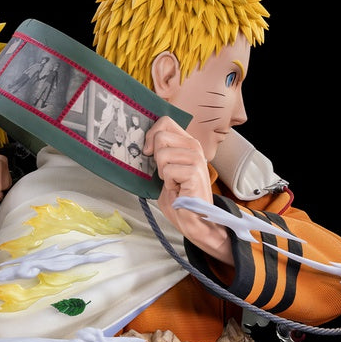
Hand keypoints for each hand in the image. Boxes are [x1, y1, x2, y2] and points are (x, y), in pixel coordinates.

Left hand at [143, 116, 231, 263]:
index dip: (151, 134)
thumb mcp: (165, 171)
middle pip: (161, 136)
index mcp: (187, 143)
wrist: (194, 219)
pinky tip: (178, 189)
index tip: (148, 151)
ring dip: (163, 174)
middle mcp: (194, 147)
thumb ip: (159, 154)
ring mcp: (196, 158)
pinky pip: (168, 171)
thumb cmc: (179, 197)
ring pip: (162, 154)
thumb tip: (144, 144)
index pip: (165, 122)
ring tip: (174, 183)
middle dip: (156, 158)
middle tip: (166, 174)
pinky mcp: (195, 172)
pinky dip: (168, 184)